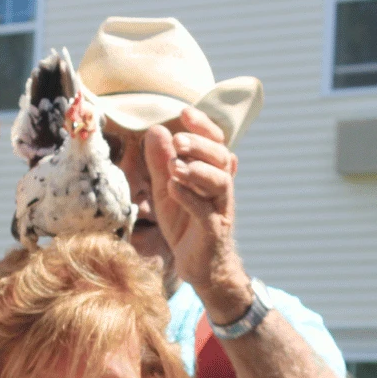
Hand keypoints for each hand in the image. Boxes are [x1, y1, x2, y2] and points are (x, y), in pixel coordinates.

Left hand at [144, 107, 250, 319]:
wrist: (198, 265)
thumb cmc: (185, 224)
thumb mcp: (167, 190)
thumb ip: (160, 163)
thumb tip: (155, 130)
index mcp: (211, 174)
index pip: (215, 142)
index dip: (203, 126)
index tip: (184, 111)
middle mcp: (221, 188)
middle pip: (221, 157)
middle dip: (200, 145)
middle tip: (178, 140)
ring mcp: (220, 210)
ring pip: (220, 182)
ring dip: (197, 170)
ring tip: (175, 166)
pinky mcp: (214, 232)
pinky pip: (207, 212)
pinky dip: (191, 198)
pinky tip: (174, 188)